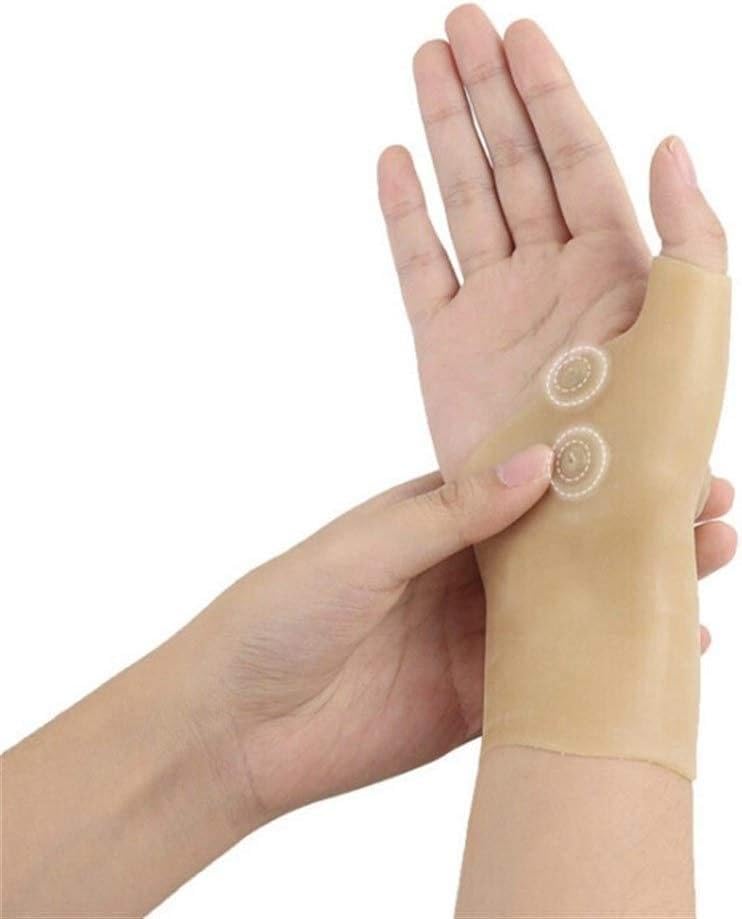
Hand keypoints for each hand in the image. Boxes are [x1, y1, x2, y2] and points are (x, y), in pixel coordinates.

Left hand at [176, 449, 730, 830]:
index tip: (658, 453)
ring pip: (571, 611)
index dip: (591, 470)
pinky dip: (607, 670)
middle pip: (564, 546)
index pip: (530, 485)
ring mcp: (475, 637)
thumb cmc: (281, 612)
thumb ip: (452, 511)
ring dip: (633, 593)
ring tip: (705, 568)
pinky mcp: (477, 701)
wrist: (234, 723)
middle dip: (632, 528)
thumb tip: (541, 463)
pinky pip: (553, 682)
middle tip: (707, 510)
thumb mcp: (365, 546)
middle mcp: (464, 572)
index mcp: (436, 519)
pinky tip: (665, 656)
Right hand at [377, 6, 727, 477]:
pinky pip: (421, 265)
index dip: (549, 93)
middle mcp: (554, 281)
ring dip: (446, 131)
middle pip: (517, 162)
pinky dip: (407, 215)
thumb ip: (689, 235)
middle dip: (489, 91)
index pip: (578, 158)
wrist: (574, 541)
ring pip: (467, 199)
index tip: (519, 34)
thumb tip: (667, 143)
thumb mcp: (695, 331)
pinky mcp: (446, 349)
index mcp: (616, 271)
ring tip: (426, 63)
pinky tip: (394, 162)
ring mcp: (496, 312)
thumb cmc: (647, 449)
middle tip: (460, 23)